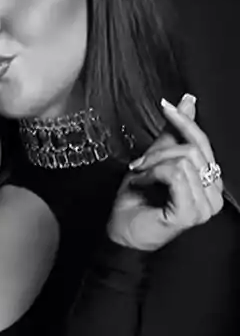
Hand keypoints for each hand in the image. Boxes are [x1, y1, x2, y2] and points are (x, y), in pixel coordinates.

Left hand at [108, 95, 224, 251]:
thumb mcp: (153, 161)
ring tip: (138, 176)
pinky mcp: (190, 213)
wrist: (120, 232)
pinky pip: (175, 175)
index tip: (167, 106)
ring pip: (183, 161)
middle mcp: (214, 194)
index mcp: (210, 181)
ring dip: (152, 164)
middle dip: (159, 151)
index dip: (185, 123)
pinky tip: (140, 182)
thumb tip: (188, 103)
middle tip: (138, 163)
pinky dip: (152, 174)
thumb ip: (172, 136)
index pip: (204, 144)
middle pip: (193, 150)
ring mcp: (206, 206)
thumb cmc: (136, 201)